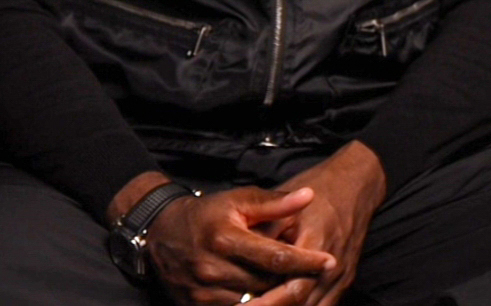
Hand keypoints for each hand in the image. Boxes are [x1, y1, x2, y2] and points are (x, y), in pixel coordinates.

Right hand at [141, 183, 334, 305]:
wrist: (160, 234)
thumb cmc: (208, 214)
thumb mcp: (239, 200)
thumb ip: (274, 203)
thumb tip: (309, 196)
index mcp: (226, 239)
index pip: (275, 256)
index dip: (305, 261)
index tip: (330, 261)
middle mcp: (212, 269)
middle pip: (267, 283)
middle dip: (293, 280)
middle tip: (317, 274)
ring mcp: (202, 293)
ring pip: (253, 303)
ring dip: (276, 296)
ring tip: (295, 286)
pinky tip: (270, 298)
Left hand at [269, 141, 388, 305]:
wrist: (356, 185)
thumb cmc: (320, 193)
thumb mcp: (288, 208)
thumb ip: (265, 236)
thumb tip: (237, 260)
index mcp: (318, 246)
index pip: (293, 290)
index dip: (266, 304)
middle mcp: (335, 267)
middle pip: (304, 305)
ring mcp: (343, 277)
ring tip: (261, 305)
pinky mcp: (346, 281)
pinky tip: (285, 305)